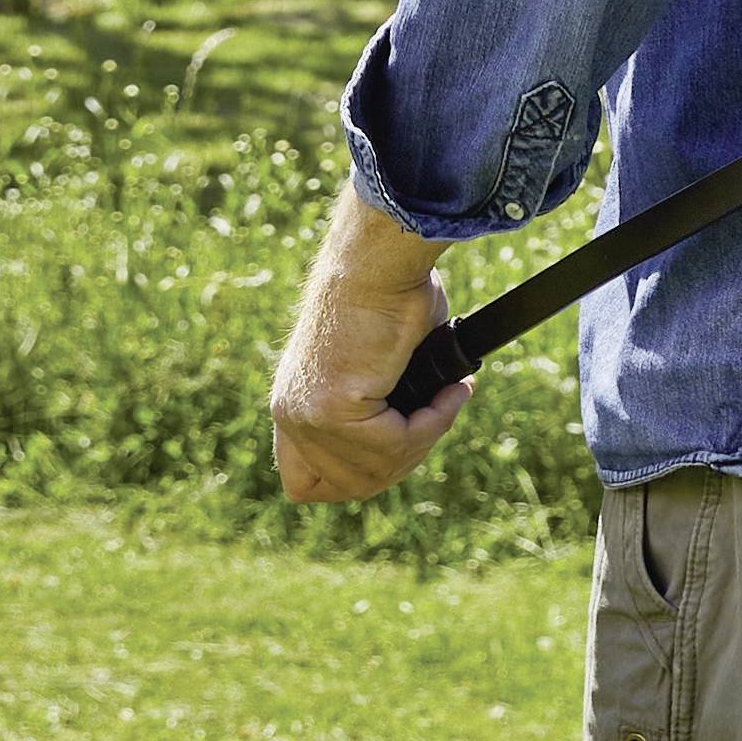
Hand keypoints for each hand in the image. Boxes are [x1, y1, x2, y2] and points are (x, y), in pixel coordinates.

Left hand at [271, 186, 463, 501]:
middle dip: (405, 460)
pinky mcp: (332, 408)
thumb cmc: (389, 291)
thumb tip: (417, 429)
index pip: (305, 483)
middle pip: (350, 485)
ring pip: (376, 470)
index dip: (355, 478)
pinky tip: (450, 393)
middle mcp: (290, 413)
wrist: (381, 254)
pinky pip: (395, 444)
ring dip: (425, 438)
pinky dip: (432, 424)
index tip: (401, 450)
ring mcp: (307, 415)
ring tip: (451, 396)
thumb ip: (381, 408)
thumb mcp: (378, 365)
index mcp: (294, 403)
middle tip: (440, 415)